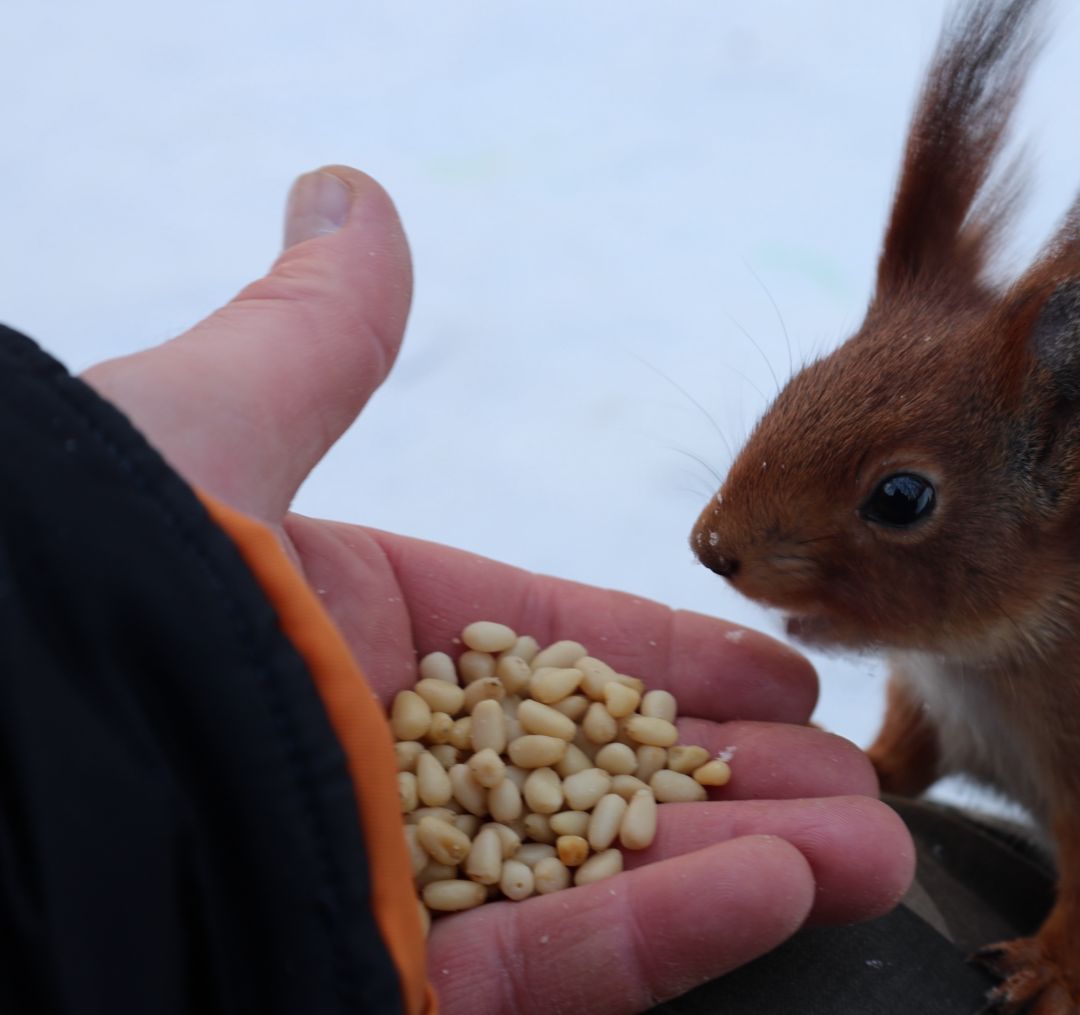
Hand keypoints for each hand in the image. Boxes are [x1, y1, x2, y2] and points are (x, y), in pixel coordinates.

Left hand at [82, 167, 912, 1012]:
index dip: (677, 664)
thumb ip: (310, 343)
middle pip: (600, 780)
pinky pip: (552, 971)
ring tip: (880, 849)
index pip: (549, 652)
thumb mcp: (203, 436)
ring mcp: (383, 889)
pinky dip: (672, 936)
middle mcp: (369, 772)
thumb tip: (355, 200)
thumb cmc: (88, 592)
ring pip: (600, 884)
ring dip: (753, 866)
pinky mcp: (384, 991)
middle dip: (747, 779)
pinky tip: (793, 893)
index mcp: (336, 641)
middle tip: (866, 776)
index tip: (782, 668)